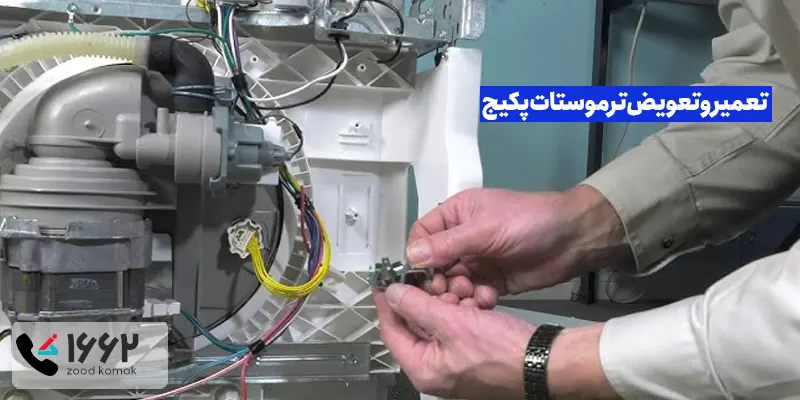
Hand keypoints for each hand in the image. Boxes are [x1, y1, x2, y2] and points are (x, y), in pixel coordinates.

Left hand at [375, 284, 535, 399]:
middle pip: (418, 324)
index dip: (387, 302)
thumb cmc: (506, 354)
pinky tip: (481, 302)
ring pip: (441, 322)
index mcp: (423, 369)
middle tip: (437, 280)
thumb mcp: (453, 323)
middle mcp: (437, 369)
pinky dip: (468, 312)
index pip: (392, 330)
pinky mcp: (475, 354)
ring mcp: (456, 362)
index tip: (384, 281)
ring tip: (466, 292)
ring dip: (452, 302)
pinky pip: (461, 327)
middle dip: (429, 298)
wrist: (545, 362)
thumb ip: (418, 306)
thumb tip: (393, 295)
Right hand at [408, 186, 624, 306]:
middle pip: (433, 264)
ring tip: (469, 296)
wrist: (574, 239)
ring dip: (456, 292)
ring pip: (451, 282)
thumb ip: (447, 244)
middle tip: (447, 292)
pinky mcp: (492, 282)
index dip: (417, 257)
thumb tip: (410, 256)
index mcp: (456, 215)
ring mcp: (477, 261)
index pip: (421, 236)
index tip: (419, 277)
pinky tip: (486, 300)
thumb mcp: (484, 229)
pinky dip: (474, 300)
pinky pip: (472, 295)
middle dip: (437, 280)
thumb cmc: (529, 222)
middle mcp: (462, 238)